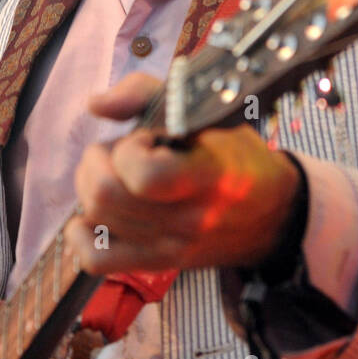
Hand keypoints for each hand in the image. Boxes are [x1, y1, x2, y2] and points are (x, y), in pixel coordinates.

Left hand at [64, 72, 301, 275]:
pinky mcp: (160, 264)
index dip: (130, 150)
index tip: (145, 138)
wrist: (275, 213)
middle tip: (118, 150)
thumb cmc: (238, 155)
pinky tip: (94, 214)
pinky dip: (82, 235)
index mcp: (206, 176)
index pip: (145, 176)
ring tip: (114, 174)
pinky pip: (97, 261)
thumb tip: (94, 104)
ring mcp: (171, 246)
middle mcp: (186, 219)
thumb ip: (147, 94)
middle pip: (105, 196)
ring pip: (96, 221)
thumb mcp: (208, 111)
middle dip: (98, 160)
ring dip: (92, 187)